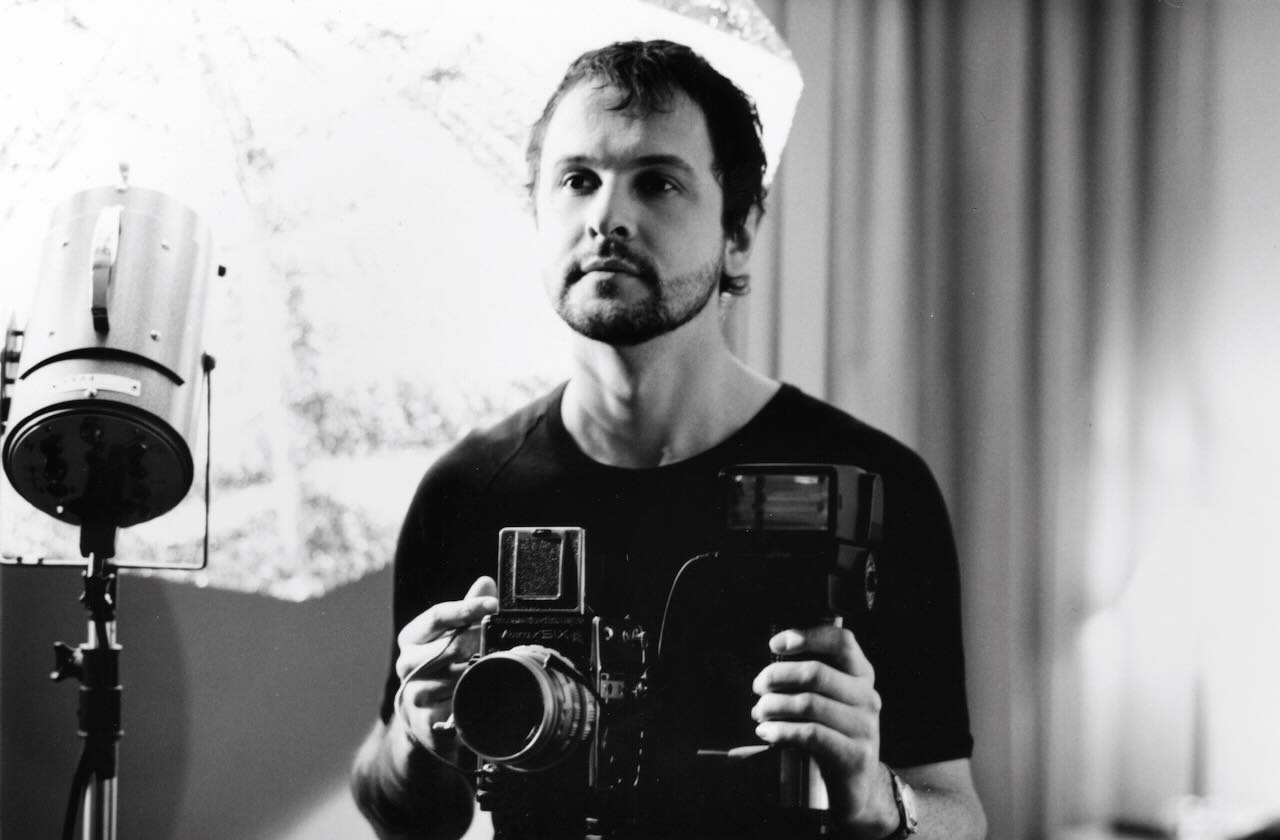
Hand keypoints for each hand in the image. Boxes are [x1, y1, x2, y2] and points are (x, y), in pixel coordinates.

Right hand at [395, 576, 497, 759]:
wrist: (425, 719)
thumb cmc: (443, 669)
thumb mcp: (452, 636)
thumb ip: (468, 611)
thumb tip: (485, 582)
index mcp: (412, 638)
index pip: (437, 615)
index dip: (467, 608)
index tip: (493, 604)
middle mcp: (407, 664)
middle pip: (449, 647)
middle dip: (479, 643)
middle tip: (499, 642)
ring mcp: (413, 694)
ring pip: (453, 679)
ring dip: (477, 675)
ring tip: (493, 671)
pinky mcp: (424, 723)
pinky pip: (455, 709)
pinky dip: (470, 702)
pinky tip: (480, 698)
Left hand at [750, 624, 892, 831]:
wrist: (857, 785)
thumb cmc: (832, 733)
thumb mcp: (827, 700)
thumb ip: (808, 677)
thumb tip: (770, 663)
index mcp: (861, 675)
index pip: (841, 642)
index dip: (808, 636)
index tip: (775, 644)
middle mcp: (867, 697)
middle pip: (816, 672)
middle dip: (777, 676)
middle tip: (758, 687)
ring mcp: (865, 727)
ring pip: (808, 703)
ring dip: (773, 705)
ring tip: (759, 713)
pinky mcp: (854, 755)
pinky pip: (810, 734)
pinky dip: (781, 731)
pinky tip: (767, 732)